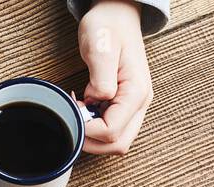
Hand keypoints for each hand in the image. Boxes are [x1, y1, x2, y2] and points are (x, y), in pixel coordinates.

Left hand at [76, 0, 152, 154]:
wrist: (116, 15)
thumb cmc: (108, 26)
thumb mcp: (101, 46)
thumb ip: (101, 77)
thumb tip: (98, 101)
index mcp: (136, 92)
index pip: (113, 131)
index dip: (89, 130)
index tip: (74, 112)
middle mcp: (140, 103)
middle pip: (118, 144)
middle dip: (92, 140)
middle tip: (74, 119)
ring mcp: (134, 106)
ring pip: (116, 141)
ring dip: (94, 135)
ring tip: (79, 111)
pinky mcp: (125, 105)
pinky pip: (112, 129)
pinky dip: (96, 127)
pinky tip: (84, 109)